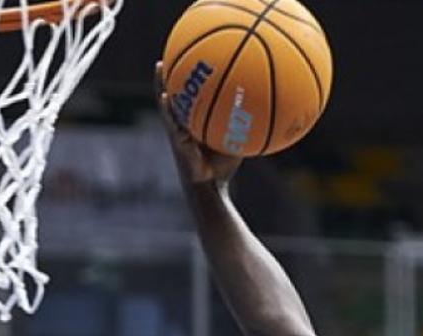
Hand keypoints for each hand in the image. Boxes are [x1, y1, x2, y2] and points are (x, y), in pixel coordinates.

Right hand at [155, 61, 241, 185]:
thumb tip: (263, 112)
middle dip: (166, 77)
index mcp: (192, 124)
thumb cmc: (222, 167)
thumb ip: (242, 128)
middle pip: (172, 96)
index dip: (183, 80)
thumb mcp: (235, 143)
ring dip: (161, 86)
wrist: (211, 188)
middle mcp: (181, 125)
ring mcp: (176, 133)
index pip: (185, 97)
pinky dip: (168, 109)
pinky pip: (170, 122)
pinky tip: (166, 97)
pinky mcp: (176, 142)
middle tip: (163, 59)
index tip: (184, 60)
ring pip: (165, 105)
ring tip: (159, 68)